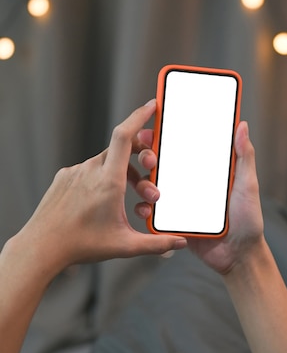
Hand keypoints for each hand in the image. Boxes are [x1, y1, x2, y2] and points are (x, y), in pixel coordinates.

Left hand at [17, 101, 186, 272]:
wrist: (42, 247)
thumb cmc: (81, 245)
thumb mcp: (124, 245)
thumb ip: (156, 243)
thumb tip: (179, 243)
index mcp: (109, 181)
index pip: (124, 135)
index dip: (139, 117)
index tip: (151, 106)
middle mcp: (91, 170)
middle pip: (122, 150)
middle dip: (139, 160)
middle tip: (148, 185)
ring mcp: (75, 171)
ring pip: (106, 161)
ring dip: (120, 173)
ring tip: (126, 198)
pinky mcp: (64, 177)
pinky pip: (88, 169)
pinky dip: (101, 178)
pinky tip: (100, 201)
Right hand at [136, 120, 263, 275]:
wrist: (240, 255)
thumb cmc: (248, 220)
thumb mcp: (247, 185)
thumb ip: (244, 156)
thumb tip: (242, 125)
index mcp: (205, 171)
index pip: (181, 147)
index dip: (164, 136)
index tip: (153, 127)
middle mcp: (188, 184)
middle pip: (160, 164)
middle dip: (147, 156)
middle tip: (149, 158)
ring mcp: (178, 202)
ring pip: (151, 186)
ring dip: (144, 183)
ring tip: (151, 190)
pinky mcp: (171, 221)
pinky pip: (152, 212)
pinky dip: (145, 209)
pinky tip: (147, 209)